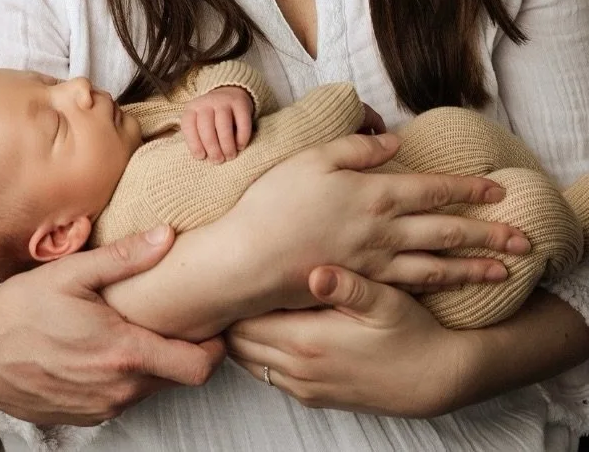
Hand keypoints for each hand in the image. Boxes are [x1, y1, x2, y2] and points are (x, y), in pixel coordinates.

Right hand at [0, 226, 223, 424]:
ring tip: (130, 327)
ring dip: (147, 363)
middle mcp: (118, 389)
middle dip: (178, 350)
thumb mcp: (72, 273)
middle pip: (173, 378)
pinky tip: (99, 348)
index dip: (214, 350)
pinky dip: (120, 376)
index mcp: (123, 353)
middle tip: (169, 316)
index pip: (196, 367)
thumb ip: (125, 257)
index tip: (212, 327)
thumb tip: (167, 236)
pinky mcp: (82, 418)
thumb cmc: (20, 311)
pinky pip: (119, 398)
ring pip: (146, 389)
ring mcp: (100, 408)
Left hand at [181, 85, 254, 160]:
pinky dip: (242, 137)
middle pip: (206, 127)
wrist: (230, 92)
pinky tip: (240, 146)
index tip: (201, 157)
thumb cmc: (212, 116)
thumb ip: (198, 136)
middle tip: (218, 160)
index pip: (188, 126)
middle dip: (212, 147)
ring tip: (230, 156)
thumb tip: (202, 157)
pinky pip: (242, 122)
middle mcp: (206, 102)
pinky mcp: (240, 103)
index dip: (194, 143)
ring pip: (223, 125)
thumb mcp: (198, 121)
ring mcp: (224, 101)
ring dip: (226, 145)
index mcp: (192, 108)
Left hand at [226, 266, 471, 416]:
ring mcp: (305, 387)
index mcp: (308, 342)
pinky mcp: (315, 396)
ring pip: (250, 361)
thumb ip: (348, 286)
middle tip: (233, 281)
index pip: (242, 322)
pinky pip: (270, 375)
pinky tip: (273, 325)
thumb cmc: (411, 332)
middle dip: (231, 315)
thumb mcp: (385, 300)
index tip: (232, 270)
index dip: (233, 297)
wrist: (436, 379)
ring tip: (250, 300)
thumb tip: (316, 273)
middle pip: (238, 343)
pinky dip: (261, 353)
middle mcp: (299, 370)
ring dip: (245, 334)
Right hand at [229, 132, 528, 308]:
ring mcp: (375, 263)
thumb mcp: (312, 158)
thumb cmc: (274, 202)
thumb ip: (356, 148)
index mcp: (373, 194)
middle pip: (447, 231)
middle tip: (522, 239)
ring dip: (474, 267)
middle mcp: (383, 231)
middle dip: (488, 233)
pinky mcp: (363, 284)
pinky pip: (412, 286)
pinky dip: (440, 286)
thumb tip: (394, 143)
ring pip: (437, 265)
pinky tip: (451, 287)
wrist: (250, 258)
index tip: (496, 188)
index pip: (432, 189)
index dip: (466, 188)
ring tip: (503, 271)